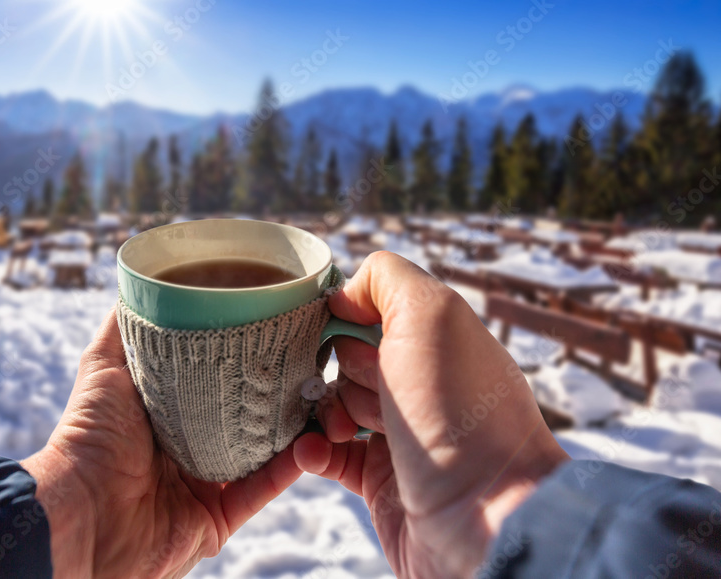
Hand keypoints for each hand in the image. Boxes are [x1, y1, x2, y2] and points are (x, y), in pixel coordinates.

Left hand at [22, 308, 302, 578]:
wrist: (80, 514)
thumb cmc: (86, 437)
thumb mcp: (103, 366)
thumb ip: (125, 328)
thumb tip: (141, 280)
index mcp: (164, 414)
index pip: (213, 381)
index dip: (241, 356)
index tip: (272, 325)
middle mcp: (186, 449)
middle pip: (241, 416)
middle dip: (274, 391)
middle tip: (308, 358)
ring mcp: (203, 486)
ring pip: (261, 453)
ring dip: (292, 430)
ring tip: (321, 397)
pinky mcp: (217, 520)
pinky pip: (261, 492)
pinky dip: (288, 470)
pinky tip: (311, 442)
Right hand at [295, 252, 568, 576]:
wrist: (484, 518)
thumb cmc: (461, 410)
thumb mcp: (430, 313)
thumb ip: (384, 277)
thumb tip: (342, 296)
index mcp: (436, 338)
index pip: (369, 308)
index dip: (344, 315)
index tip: (337, 328)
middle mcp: (420, 381)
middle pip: (345, 354)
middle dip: (337, 365)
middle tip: (369, 387)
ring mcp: (398, 431)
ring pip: (331, 402)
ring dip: (324, 410)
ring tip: (345, 427)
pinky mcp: (377, 479)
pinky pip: (325, 454)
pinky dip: (312, 450)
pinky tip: (316, 451)